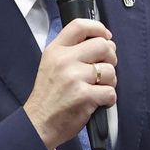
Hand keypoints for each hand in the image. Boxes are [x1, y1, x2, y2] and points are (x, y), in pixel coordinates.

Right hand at [23, 18, 116, 149]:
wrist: (38, 124)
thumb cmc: (48, 97)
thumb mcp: (51, 65)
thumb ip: (71, 51)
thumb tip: (102, 42)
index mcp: (55, 50)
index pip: (80, 26)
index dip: (98, 28)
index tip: (106, 36)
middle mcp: (64, 60)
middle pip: (102, 45)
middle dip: (111, 58)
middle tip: (104, 69)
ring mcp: (74, 77)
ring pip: (110, 70)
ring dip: (110, 81)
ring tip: (97, 89)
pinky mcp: (84, 96)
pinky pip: (110, 92)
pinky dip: (108, 99)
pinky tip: (97, 102)